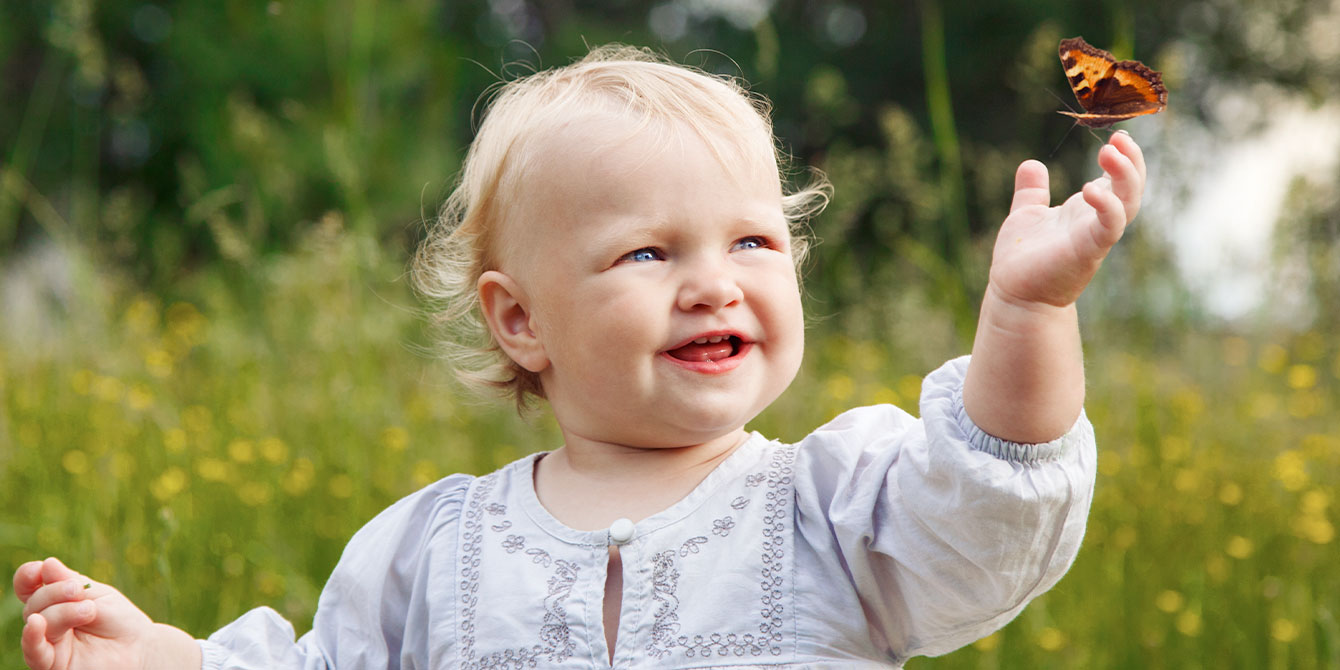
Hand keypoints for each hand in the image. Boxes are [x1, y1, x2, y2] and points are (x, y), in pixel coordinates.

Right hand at [13, 557, 190, 669]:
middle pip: (34, 604)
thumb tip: (46, 564)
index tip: (40, 569)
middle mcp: (45, 623)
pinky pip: (35, 654)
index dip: (27, 577)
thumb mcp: (97, 595)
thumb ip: (70, 582)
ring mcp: (48, 644)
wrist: (140, 646)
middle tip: (78, 591)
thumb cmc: (119, 619)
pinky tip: (37, 623)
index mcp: (54, 602)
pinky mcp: (54, 664)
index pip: (29, 588)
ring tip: (88, 609)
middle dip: (54, 593)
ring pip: (37, 623)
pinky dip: (32, 637)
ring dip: (60, 612)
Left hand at [988, 132, 1145, 308]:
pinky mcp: (1088, 251)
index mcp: (1086, 211)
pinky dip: (1107, 206)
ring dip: (1126, 175)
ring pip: (1129, 203)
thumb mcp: (1026, 215)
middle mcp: (1097, 222)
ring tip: (1110, 151)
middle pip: (1132, 188)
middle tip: (1120, 137)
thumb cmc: (1023, 260)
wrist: (1014, 294)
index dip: (1124, 157)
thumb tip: (1031, 163)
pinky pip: (1109, 227)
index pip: (1117, 180)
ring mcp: (1096, 236)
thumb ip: (1032, 191)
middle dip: (1132, 161)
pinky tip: (1091, 189)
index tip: (1117, 135)